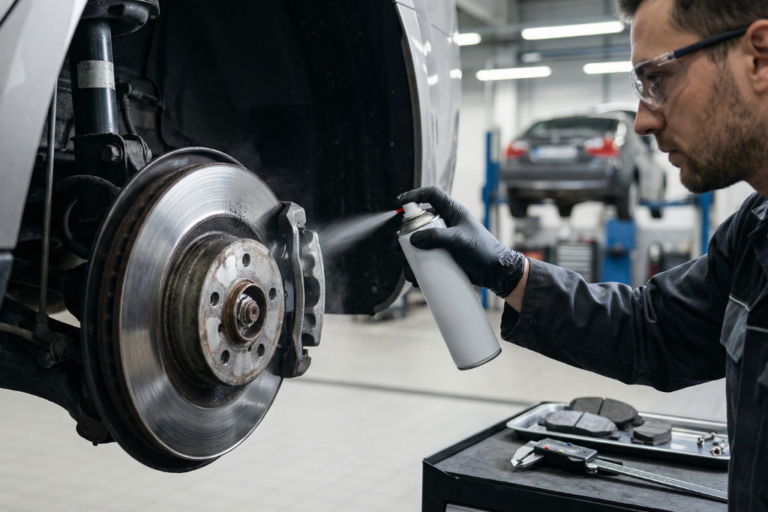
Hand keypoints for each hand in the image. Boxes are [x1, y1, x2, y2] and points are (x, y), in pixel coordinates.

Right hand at [394, 186, 525, 298]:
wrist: (496, 273)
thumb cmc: (483, 251)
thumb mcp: (459, 241)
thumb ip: (436, 237)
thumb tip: (413, 239)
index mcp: (452, 212)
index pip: (431, 195)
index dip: (414, 195)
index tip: (398, 202)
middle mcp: (445, 224)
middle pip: (418, 223)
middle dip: (404, 236)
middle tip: (396, 248)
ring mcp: (443, 241)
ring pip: (419, 244)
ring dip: (410, 257)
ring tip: (409, 272)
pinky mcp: (444, 256)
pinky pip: (426, 259)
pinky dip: (418, 268)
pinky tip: (416, 278)